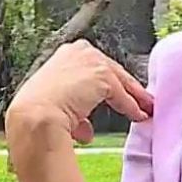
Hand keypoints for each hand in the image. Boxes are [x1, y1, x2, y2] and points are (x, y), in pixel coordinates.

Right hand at [5, 40, 152, 143]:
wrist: (35, 117)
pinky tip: (139, 116)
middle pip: (112, 71)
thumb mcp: (58, 107)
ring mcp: (91, 61)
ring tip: (145, 109)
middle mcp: (79, 51)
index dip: (110, 84)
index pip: (95, 67)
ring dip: (135, 98)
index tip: (120, 95)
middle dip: (127, 89)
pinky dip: (131, 107)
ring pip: (120, 81)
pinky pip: (122, 96)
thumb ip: (76, 112)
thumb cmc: (37, 114)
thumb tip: (86, 130)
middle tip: (141, 101)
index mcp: (66, 54)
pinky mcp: (102, 75)